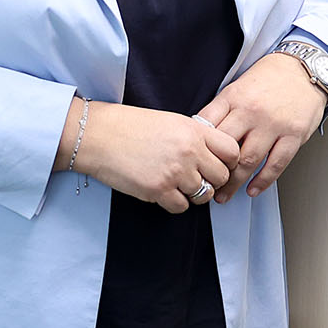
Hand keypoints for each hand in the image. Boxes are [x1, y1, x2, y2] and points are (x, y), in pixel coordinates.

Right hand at [70, 99, 239, 213]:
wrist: (96, 135)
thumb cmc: (127, 126)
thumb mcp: (169, 121)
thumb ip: (194, 136)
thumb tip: (212, 155)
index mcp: (193, 131)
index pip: (232, 151)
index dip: (228, 162)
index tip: (217, 164)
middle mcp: (189, 151)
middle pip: (221, 177)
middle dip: (211, 180)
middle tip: (195, 178)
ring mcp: (175, 172)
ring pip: (203, 195)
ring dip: (192, 193)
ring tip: (175, 184)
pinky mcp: (158, 190)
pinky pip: (181, 207)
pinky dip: (174, 202)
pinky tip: (162, 191)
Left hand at [196, 53, 327, 199]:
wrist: (304, 70)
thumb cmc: (269, 78)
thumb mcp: (237, 87)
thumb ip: (221, 109)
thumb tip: (200, 133)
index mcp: (233, 98)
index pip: (206, 125)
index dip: (197, 147)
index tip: (191, 162)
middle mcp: (251, 112)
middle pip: (225, 148)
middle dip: (212, 170)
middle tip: (204, 186)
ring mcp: (273, 125)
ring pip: (248, 160)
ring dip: (234, 183)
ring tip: (223, 195)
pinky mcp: (294, 135)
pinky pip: (276, 164)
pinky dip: (262, 181)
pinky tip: (252, 190)